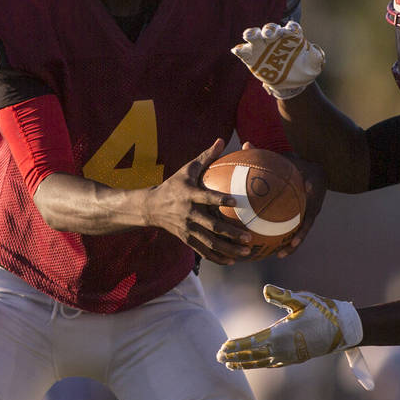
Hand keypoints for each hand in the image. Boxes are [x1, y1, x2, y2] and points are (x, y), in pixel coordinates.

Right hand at [143, 138, 253, 264]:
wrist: (151, 207)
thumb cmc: (174, 185)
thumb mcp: (187, 169)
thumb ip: (206, 157)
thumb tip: (221, 140)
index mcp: (189, 195)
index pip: (206, 198)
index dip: (220, 199)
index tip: (236, 201)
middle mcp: (188, 214)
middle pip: (212, 226)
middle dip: (231, 233)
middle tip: (249, 236)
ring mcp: (187, 229)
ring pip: (210, 242)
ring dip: (228, 248)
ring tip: (246, 252)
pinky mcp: (186, 239)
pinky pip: (203, 250)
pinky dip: (217, 257)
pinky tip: (232, 260)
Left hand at [217, 285, 361, 368]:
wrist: (343, 329)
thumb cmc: (322, 311)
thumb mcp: (301, 300)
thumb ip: (282, 295)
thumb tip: (266, 289)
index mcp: (281, 335)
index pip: (252, 342)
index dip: (236, 346)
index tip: (222, 348)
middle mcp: (283, 349)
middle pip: (253, 356)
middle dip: (235, 357)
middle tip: (218, 357)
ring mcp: (289, 356)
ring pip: (261, 362)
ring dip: (245, 363)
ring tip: (230, 364)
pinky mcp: (295, 359)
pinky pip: (272, 364)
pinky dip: (260, 364)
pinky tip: (255, 363)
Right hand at [232, 21, 324, 98]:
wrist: (291, 83)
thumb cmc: (303, 70)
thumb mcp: (313, 65)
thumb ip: (315, 58)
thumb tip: (317, 55)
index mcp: (292, 37)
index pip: (291, 27)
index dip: (290, 28)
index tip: (291, 31)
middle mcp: (276, 38)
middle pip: (271, 28)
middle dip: (270, 29)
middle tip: (269, 34)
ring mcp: (263, 46)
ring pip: (255, 35)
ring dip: (252, 33)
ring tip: (249, 36)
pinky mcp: (252, 57)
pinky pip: (244, 51)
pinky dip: (240, 49)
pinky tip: (237, 50)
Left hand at [238, 142, 324, 259]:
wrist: (318, 169)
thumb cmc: (298, 163)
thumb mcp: (286, 159)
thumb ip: (267, 155)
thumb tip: (245, 144)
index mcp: (312, 194)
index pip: (308, 211)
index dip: (301, 225)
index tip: (292, 235)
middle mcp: (314, 207)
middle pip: (306, 227)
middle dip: (296, 241)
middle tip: (282, 252)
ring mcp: (312, 213)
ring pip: (303, 232)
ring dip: (293, 245)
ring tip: (280, 255)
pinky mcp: (307, 216)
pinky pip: (298, 228)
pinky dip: (289, 237)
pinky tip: (276, 245)